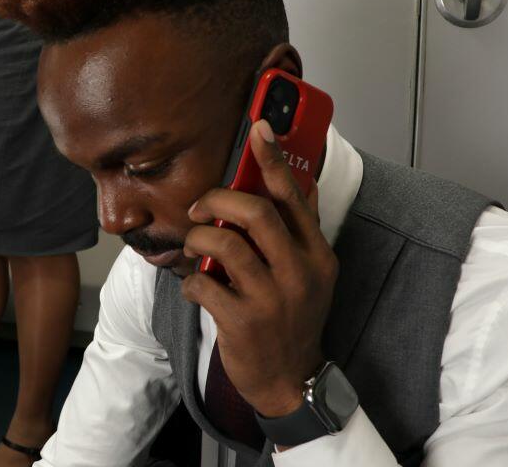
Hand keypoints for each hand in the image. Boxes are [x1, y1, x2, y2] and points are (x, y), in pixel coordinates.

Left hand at [182, 119, 338, 417]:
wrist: (291, 380)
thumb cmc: (294, 320)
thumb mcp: (312, 275)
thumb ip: (303, 231)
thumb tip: (304, 183)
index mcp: (317, 255)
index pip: (295, 197)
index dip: (274, 159)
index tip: (259, 127)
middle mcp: (299, 273)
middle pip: (256, 212)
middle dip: (218, 199)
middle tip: (200, 208)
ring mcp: (272, 299)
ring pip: (224, 243)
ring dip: (199, 238)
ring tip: (195, 246)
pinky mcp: (243, 322)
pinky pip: (203, 283)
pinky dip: (191, 280)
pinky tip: (197, 287)